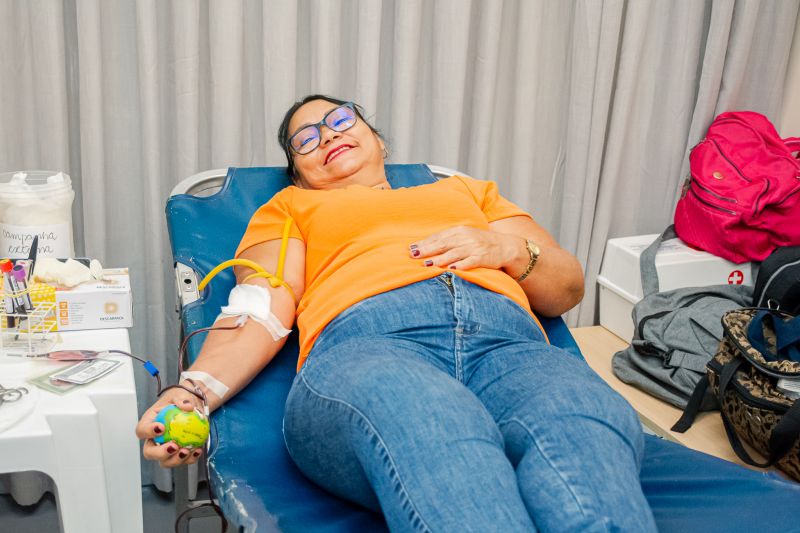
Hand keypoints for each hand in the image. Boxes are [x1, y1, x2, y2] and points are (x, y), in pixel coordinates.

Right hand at [135, 386, 205, 467]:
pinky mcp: (180, 452)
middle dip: (159, 453)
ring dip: (175, 460)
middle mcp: (155, 438)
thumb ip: (182, 399)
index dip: (148, 432)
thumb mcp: (180, 394)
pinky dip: (190, 459)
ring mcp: (167, 447)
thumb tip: (187, 406)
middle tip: (173, 446)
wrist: (196, 405)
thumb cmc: (182, 399)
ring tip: (186, 451)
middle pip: (149, 452)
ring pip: (165, 461)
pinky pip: (183, 461)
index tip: (161, 428)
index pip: (141, 430)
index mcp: (150, 422)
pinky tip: (197, 450)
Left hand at [409, 225, 523, 271]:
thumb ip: (448, 241)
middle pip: (443, 244)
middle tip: (414, 255)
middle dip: (428, 250)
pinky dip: (460, 265)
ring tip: (428, 264)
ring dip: (440, 259)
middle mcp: (466, 237)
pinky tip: (451, 269)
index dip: (424, 243)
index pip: (438, 237)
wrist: (506, 246)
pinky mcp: (482, 257)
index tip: (411, 248)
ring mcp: (474, 247)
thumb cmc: (481, 243)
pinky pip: (469, 262)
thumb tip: (427, 247)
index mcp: (459, 231)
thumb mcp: (465, 237)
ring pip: (454, 253)